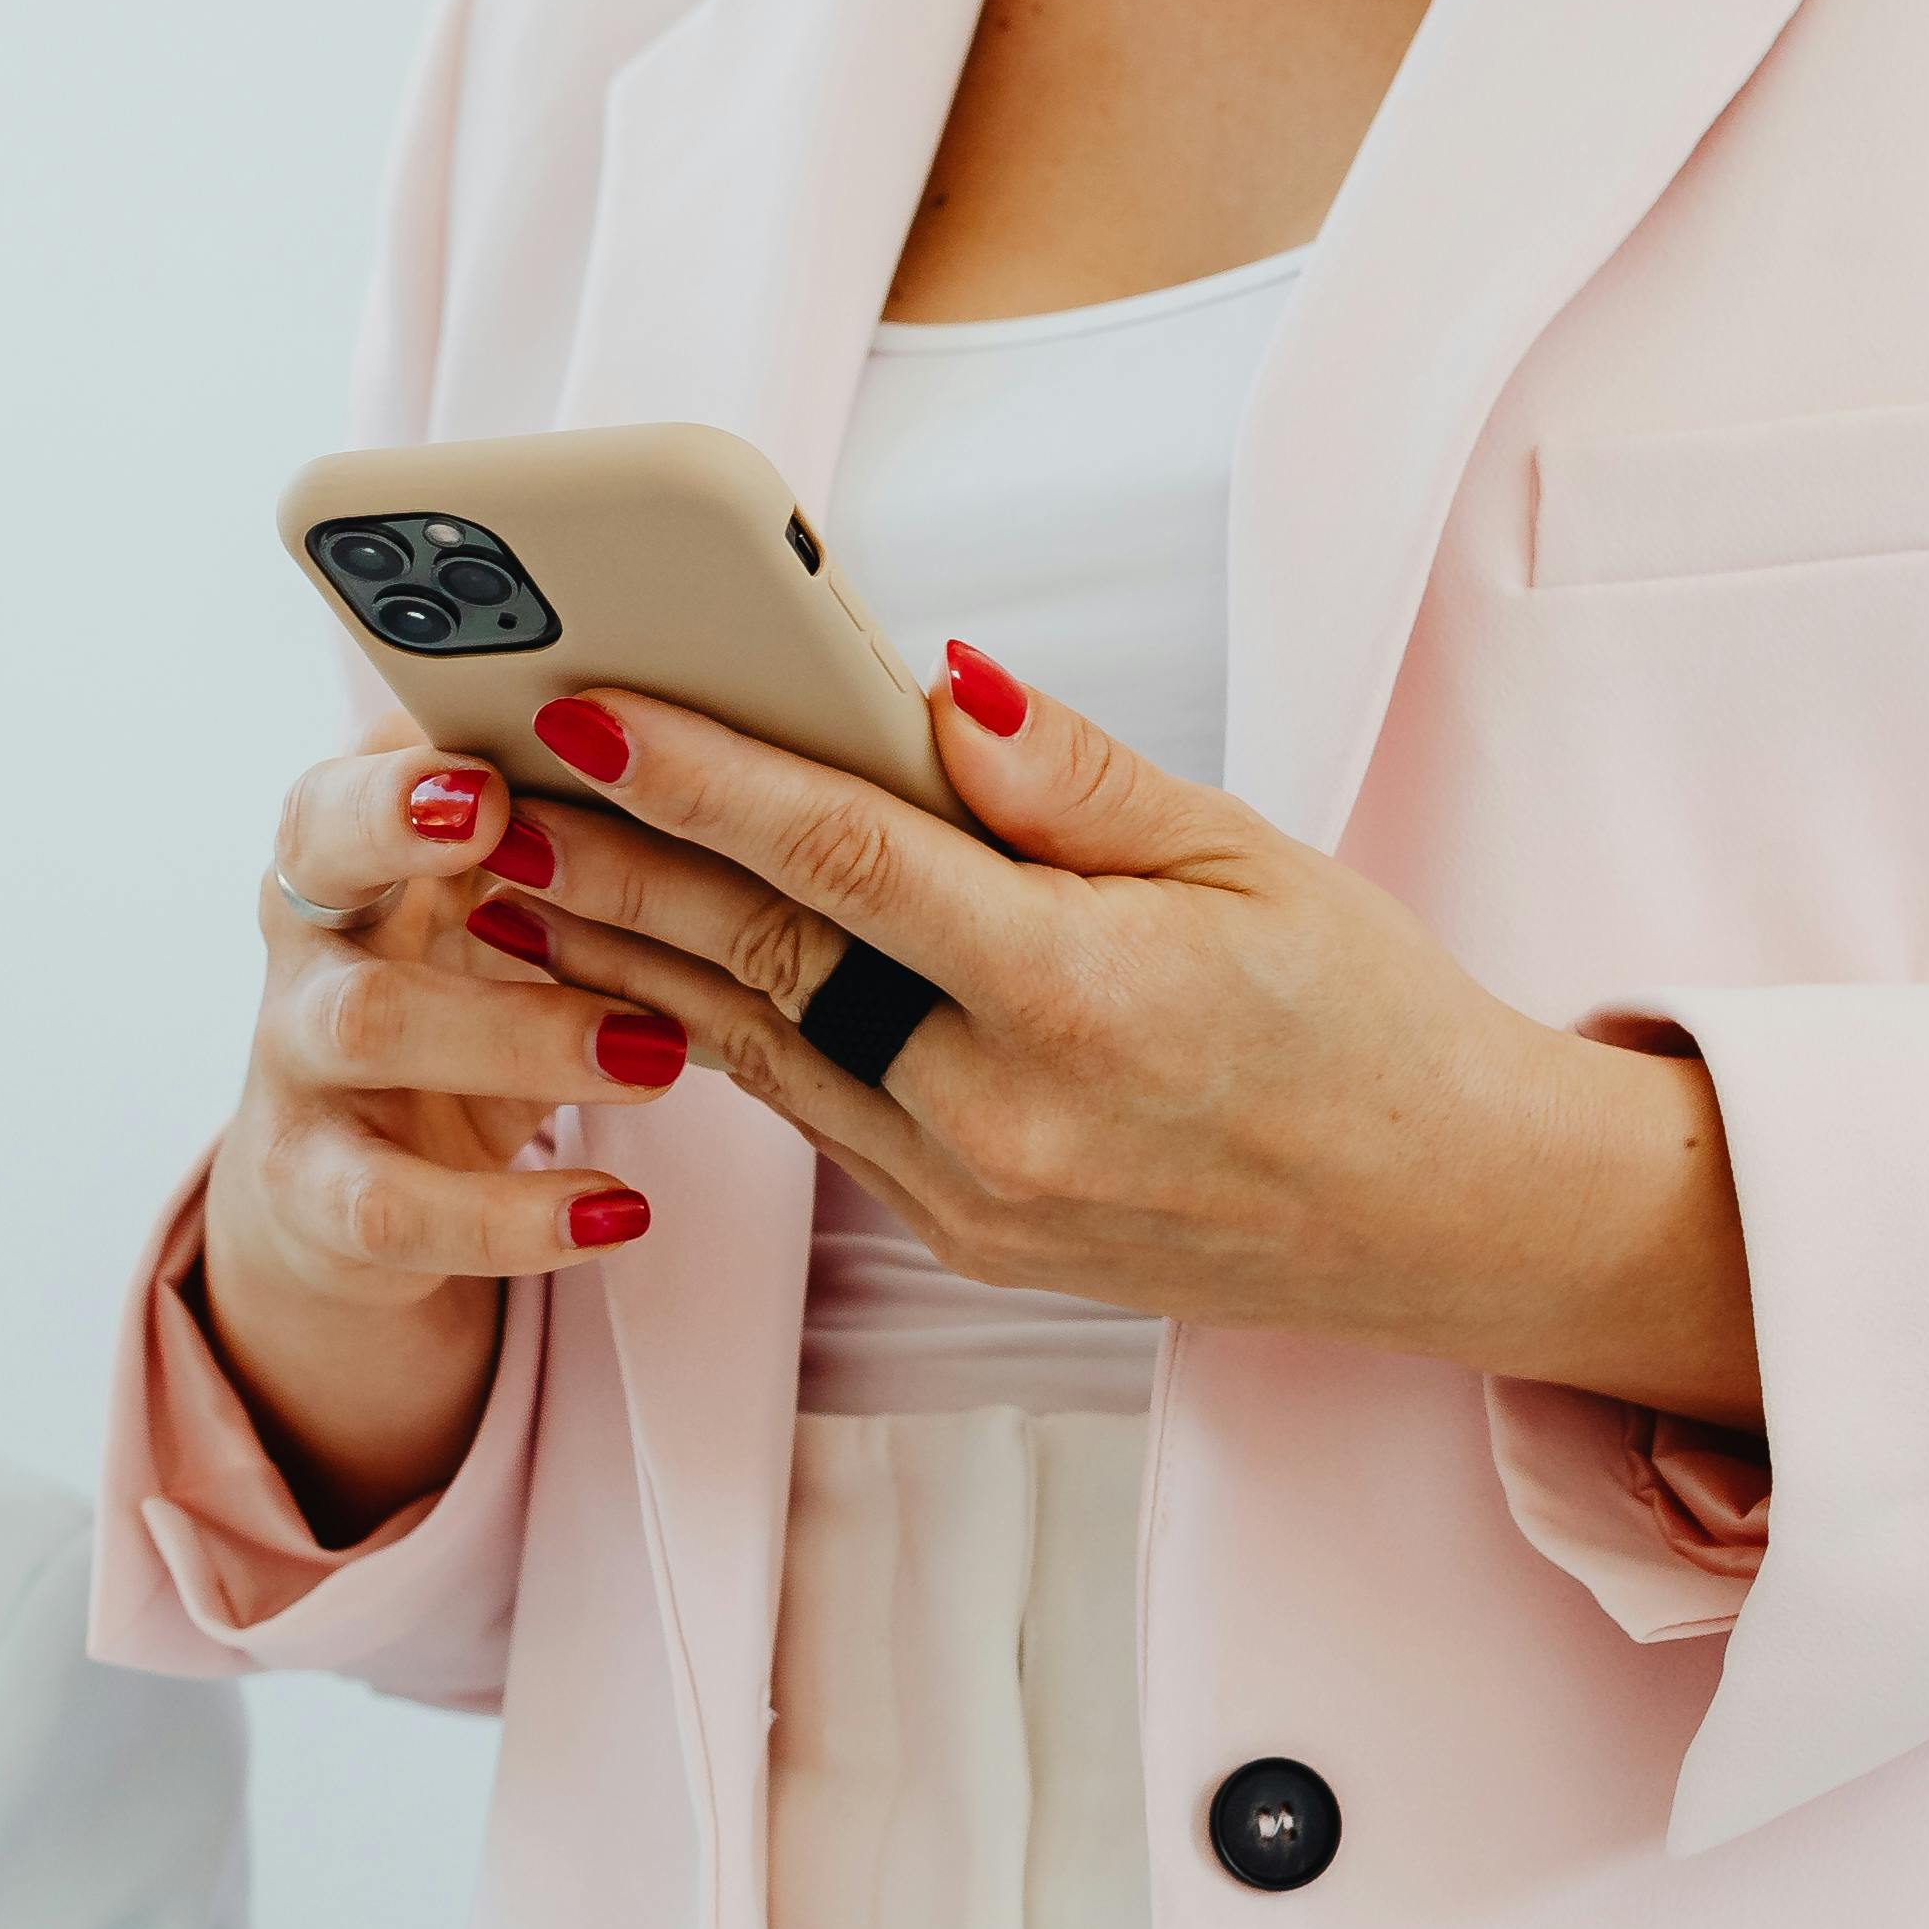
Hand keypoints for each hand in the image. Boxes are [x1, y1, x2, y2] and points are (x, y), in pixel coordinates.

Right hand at [191, 741, 712, 1533]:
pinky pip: (397, 1204)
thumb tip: (772, 727)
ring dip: (519, 1028)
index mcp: (365, 827)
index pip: (364, 741)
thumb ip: (595, 817)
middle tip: (509, 825)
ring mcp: (296, 1060)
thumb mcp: (527, 897)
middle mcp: (312, 926)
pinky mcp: (317, 1193)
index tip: (500, 746)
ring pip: (370, 1022)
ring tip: (656, 1051)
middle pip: (316, 847)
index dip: (413, 748)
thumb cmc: (493, 990)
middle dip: (401, 825)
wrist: (374, 1179)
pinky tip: (619, 1212)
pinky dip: (511, 1215)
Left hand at [491, 647, 1759, 1420]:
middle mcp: (1001, 1115)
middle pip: (762, 959)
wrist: (1444, 1220)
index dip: (701, 777)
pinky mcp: (958, 1241)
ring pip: (758, 1048)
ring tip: (514, 869)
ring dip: (626, 957)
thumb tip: (928, 687)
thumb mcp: (1247, 861)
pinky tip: (636, 968)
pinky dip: (717, 1031)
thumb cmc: (1366, 1018)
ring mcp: (969, 1197)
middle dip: (609, 868)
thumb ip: (1068, 783)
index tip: (587, 710)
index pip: (844, 861)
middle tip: (484, 787)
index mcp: (1078, 999)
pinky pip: (811, 1114)